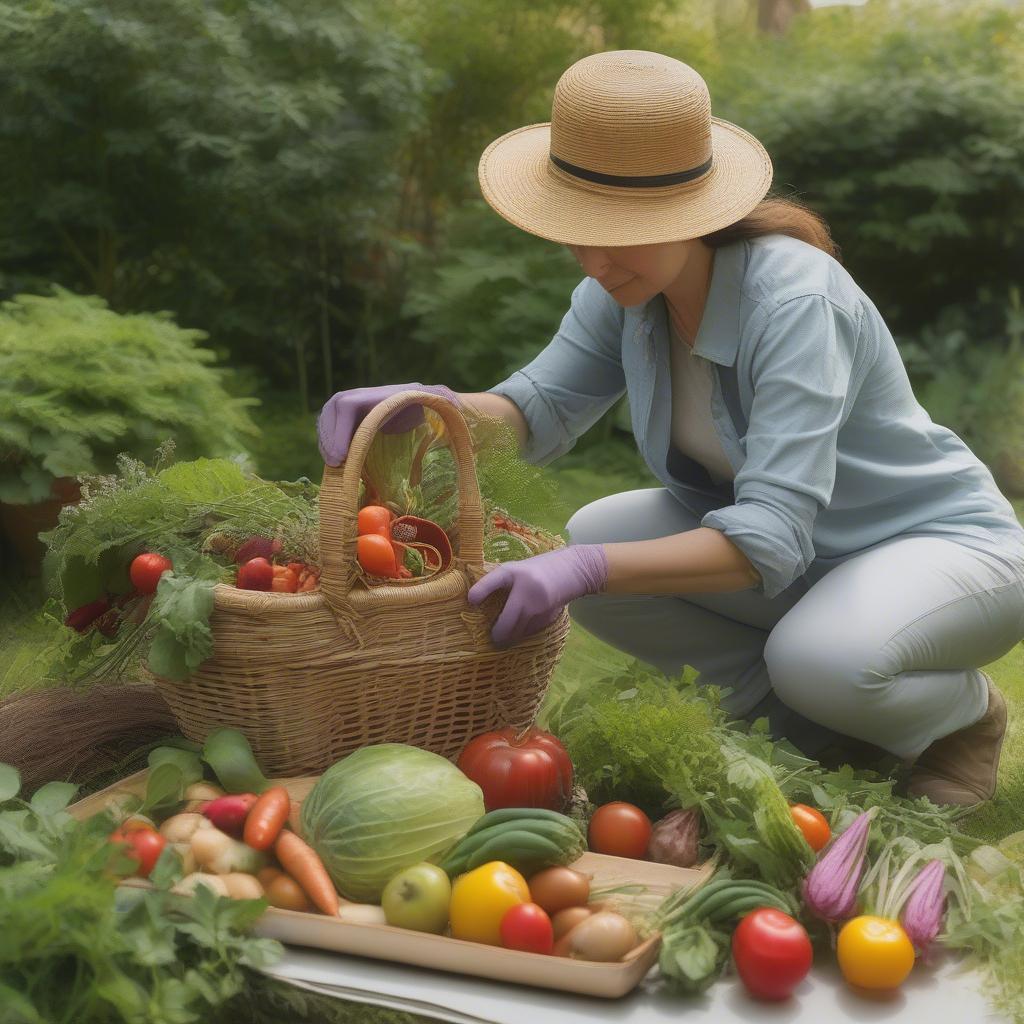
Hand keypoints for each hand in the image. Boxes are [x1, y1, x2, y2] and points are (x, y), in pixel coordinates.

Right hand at [317, 383, 459, 465]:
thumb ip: (442, 400)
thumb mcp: (435, 401)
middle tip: (334, 465)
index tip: (341, 455)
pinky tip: (336, 464)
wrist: (420, 404)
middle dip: (328, 439)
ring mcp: (349, 406)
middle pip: (330, 413)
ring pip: (326, 421)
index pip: (347, 405)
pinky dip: (328, 445)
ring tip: (334, 467)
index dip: (339, 430)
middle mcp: (359, 396)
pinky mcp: (345, 419)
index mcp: (378, 393)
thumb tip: (454, 403)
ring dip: (325, 444)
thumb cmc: (427, 406)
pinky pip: (329, 430)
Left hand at [466, 544, 607, 646]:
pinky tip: (520, 630)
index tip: (471, 601)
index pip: (495, 580)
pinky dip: (523, 633)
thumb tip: (474, 602)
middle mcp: (526, 590)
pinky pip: (530, 631)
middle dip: (498, 635)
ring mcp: (539, 607)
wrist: (572, 570)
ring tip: (504, 637)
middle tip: (492, 639)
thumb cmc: (536, 570)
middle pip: (507, 623)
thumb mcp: (515, 569)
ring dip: (510, 637)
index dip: (481, 591)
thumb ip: (496, 583)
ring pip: (518, 632)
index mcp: (515, 573)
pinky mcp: (549, 617)